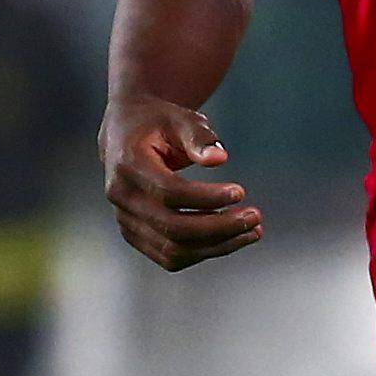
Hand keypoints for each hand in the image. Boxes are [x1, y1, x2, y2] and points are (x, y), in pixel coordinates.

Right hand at [103, 98, 263, 269]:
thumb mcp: (179, 119)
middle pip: (172, 228)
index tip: (240, 192)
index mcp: (127, 165)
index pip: (169, 192)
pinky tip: (230, 239)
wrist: (126, 134)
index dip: (207, 197)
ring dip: (217, 246)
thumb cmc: (157, 123)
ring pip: (173, 250)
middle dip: (219, 227)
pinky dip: (203, 252)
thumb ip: (199, 137)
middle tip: (255, 217)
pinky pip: (170, 256)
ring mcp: (125, 219)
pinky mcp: (134, 234)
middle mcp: (121, 196)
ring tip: (251, 232)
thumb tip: (220, 158)